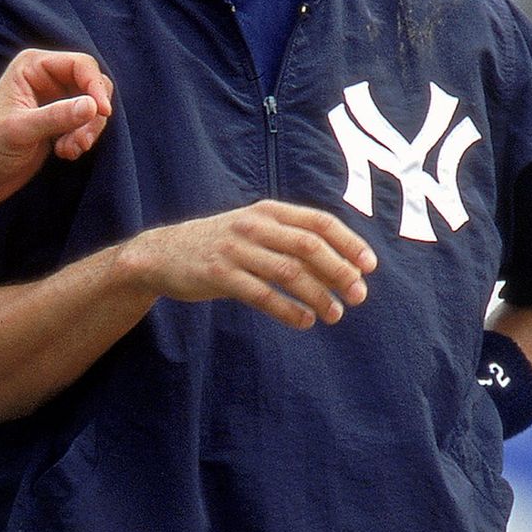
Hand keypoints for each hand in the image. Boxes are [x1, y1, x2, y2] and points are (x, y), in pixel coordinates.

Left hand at [0, 48, 113, 215]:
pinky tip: (65, 153)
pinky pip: (86, 124)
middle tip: (82, 141)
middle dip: (92, 114)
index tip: (102, 113)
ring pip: (92, 107)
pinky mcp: (57, 122)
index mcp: (32, 66)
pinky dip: (82, 139)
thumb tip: (94, 106)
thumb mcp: (21, 131)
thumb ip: (57, 116)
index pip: (80, 64)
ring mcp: (53, 100)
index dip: (96, 87)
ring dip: (88, 130)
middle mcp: (45, 78)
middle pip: (92, 84)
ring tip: (69, 150)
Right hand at [115, 200, 375, 328]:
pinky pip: (262, 295)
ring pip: (289, 272)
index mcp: (268, 211)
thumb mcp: (254, 229)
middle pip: (309, 246)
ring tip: (335, 315)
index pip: (319, 221)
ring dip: (318, 295)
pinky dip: (288, 310)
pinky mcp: (219, 275)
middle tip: (359, 295)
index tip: (369, 267)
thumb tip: (344, 266)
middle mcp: (254, 225)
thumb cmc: (221, 245)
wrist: (162, 254)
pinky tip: (304, 321)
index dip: (349, 243)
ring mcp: (235, 249)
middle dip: (340, 271)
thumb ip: (291, 240)